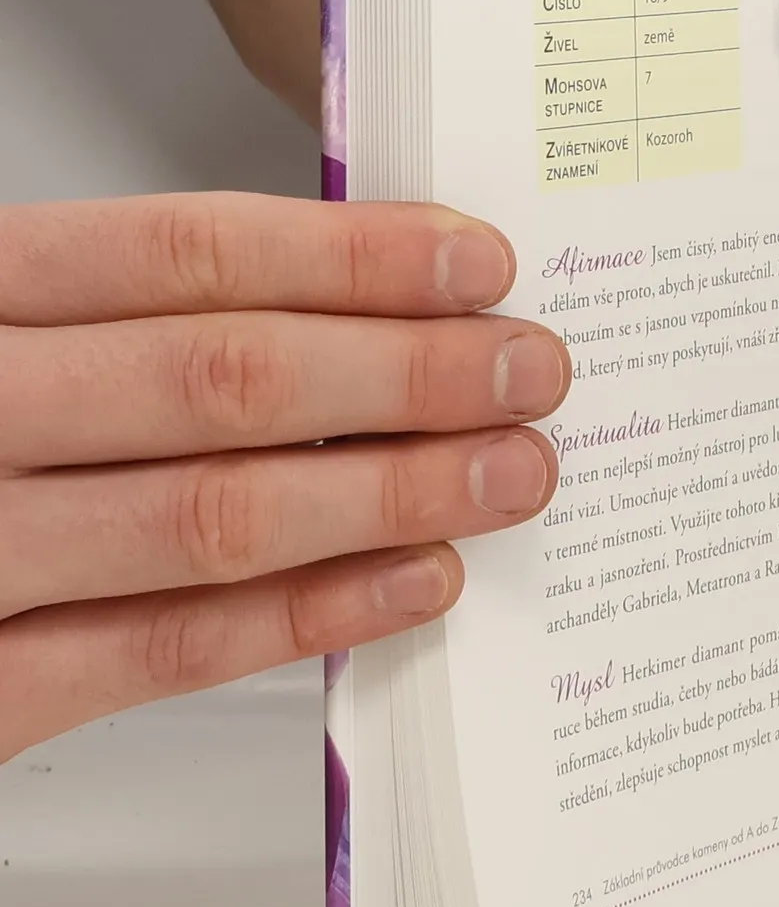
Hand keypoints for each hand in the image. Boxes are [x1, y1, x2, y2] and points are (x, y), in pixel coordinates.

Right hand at [0, 194, 569, 760]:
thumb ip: (114, 312)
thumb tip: (339, 299)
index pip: (182, 253)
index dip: (350, 258)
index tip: (481, 263)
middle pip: (222, 379)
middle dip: (406, 372)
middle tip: (536, 369)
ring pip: (211, 515)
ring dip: (391, 491)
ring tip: (513, 470)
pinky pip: (162, 652)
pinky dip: (310, 614)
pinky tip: (419, 580)